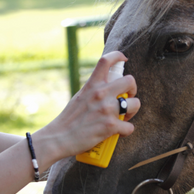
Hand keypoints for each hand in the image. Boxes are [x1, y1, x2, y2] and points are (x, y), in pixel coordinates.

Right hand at [32, 51, 140, 168]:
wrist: (58, 138)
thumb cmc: (68, 120)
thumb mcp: (79, 97)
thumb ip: (93, 90)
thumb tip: (106, 89)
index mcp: (92, 85)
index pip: (106, 61)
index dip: (118, 56)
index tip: (124, 59)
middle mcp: (101, 93)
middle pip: (130, 81)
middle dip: (133, 90)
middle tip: (127, 98)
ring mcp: (107, 109)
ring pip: (135, 104)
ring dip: (132, 111)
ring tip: (124, 117)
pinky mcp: (110, 126)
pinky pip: (130, 127)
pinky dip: (126, 130)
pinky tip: (118, 132)